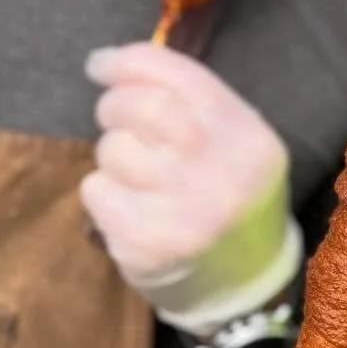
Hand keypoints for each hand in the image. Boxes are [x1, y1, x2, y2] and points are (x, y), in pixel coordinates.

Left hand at [81, 44, 302, 331]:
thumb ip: (190, 102)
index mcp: (249, 137)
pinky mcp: (148, 244)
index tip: (99, 65)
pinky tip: (130, 207)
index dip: (128, 62)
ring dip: (113, 156)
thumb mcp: (234, 144)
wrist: (242, 285)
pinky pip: (97, 190)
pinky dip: (103, 193)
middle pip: (142, 108)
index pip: (180, 77)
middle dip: (114, 106)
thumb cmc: (227, 197)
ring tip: (138, 176)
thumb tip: (115, 65)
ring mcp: (186, 212)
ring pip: (114, 150)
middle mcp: (224, 171)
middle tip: (114, 118)